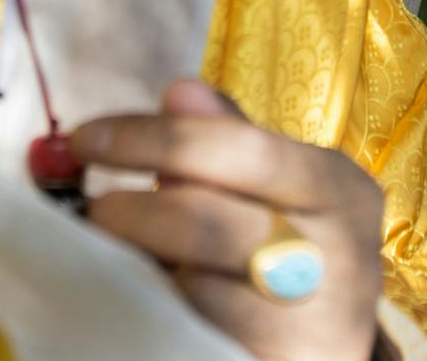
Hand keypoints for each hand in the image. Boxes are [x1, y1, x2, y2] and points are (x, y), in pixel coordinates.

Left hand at [72, 80, 384, 360]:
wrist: (326, 348)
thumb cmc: (294, 250)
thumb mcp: (275, 189)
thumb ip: (228, 141)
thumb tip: (178, 90)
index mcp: (338, 189)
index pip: (237, 148)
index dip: (153, 139)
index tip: (85, 138)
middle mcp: (340, 256)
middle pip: (209, 222)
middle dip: (134, 211)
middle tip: (94, 208)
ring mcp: (314, 325)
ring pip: (195, 287)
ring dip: (142, 264)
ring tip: (117, 251)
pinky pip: (195, 331)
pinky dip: (158, 307)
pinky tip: (140, 293)